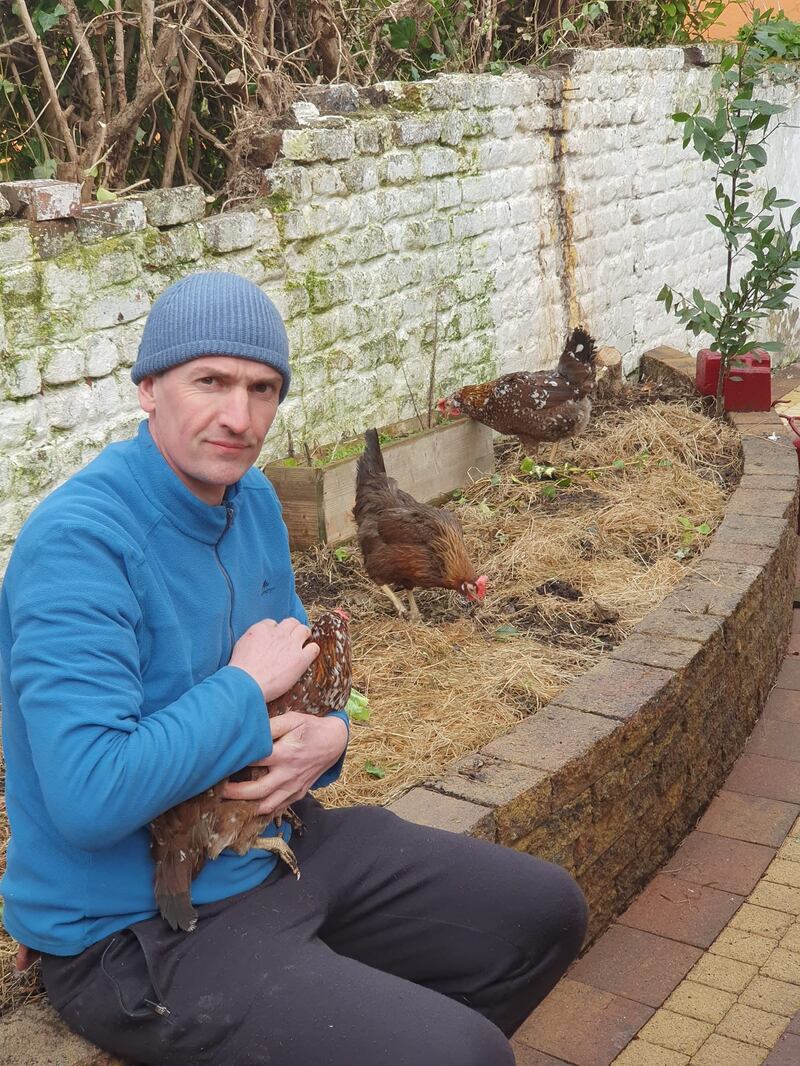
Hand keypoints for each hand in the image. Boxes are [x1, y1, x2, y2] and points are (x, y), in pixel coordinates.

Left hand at [222, 712, 347, 814]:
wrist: (334, 742)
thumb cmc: (310, 728)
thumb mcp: (292, 719)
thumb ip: (270, 726)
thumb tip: (249, 729)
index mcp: (284, 754)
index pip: (254, 761)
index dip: (235, 763)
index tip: (219, 764)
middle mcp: (288, 774)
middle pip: (257, 790)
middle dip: (235, 793)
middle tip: (218, 791)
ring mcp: (294, 787)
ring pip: (267, 805)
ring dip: (248, 806)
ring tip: (230, 804)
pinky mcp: (298, 793)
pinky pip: (279, 808)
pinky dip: (263, 811)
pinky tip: (250, 809)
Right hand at [229, 618, 318, 701]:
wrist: (247, 683)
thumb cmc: (240, 670)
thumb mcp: (240, 646)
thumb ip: (252, 639)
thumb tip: (257, 641)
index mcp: (261, 629)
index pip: (273, 623)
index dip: (275, 631)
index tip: (275, 639)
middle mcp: (278, 633)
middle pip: (291, 622)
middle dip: (292, 629)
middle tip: (292, 638)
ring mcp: (291, 645)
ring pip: (304, 630)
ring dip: (304, 636)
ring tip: (303, 643)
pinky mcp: (300, 659)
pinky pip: (313, 648)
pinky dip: (312, 650)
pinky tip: (308, 656)